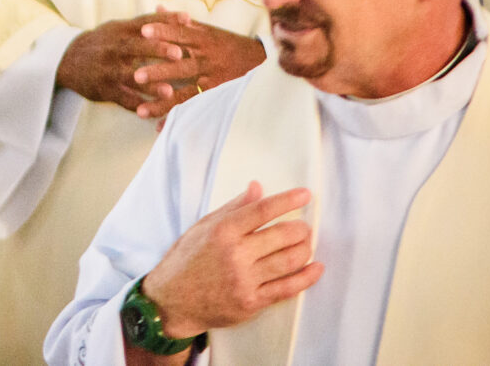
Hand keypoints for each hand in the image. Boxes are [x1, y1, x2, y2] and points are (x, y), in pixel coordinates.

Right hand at [57, 14, 187, 113]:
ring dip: (149, 85)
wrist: (67, 59)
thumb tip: (167, 9)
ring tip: (169, 91)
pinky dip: (137, 106)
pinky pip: (121, 99)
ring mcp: (107, 69)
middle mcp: (113, 48)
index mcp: (120, 31)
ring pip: (129, 77)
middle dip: (157, 50)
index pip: (145, 22)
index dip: (165, 20)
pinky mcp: (103, 89)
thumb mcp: (117, 28)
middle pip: (136, 47)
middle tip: (179, 54)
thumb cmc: (103, 43)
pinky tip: (153, 113)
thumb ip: (142, 23)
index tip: (187, 20)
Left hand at [129, 12, 265, 119]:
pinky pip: (195, 109)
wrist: (264, 64)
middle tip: (136, 76)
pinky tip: (160, 127)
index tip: (143, 31)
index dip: (163, 32)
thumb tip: (157, 8)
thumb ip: (181, 22)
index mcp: (204, 40)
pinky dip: (178, 119)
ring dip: (163, 103)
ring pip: (186, 93)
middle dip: (159, 72)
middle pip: (182, 66)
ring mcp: (214, 81)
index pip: (181, 34)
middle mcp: (208, 61)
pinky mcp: (218, 98)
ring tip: (140, 111)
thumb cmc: (230, 45)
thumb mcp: (208, 31)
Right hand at [140, 181, 321, 340]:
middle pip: (282, 235)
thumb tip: (257, 188)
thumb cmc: (186, 260)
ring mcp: (245, 280)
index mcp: (222, 231)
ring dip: (306, 249)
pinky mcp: (252, 302)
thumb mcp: (203, 227)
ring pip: (289, 261)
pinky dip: (307, 277)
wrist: (173, 300)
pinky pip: (287, 288)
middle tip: (306, 226)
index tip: (305, 195)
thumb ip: (233, 208)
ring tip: (307, 243)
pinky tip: (316, 267)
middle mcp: (235, 254)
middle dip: (301, 228)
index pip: (262, 210)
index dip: (288, 201)